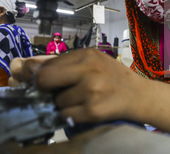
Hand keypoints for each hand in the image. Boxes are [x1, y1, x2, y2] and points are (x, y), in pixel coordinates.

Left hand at [11, 49, 144, 123]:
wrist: (139, 95)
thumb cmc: (113, 76)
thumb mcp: (93, 60)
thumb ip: (66, 62)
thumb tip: (31, 69)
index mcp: (87, 54)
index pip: (47, 64)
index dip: (38, 74)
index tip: (38, 80)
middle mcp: (88, 70)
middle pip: (44, 80)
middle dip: (45, 88)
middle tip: (56, 91)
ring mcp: (91, 91)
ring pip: (57, 101)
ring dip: (64, 103)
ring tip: (82, 99)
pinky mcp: (93, 110)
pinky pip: (66, 115)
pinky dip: (72, 114)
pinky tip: (85, 109)